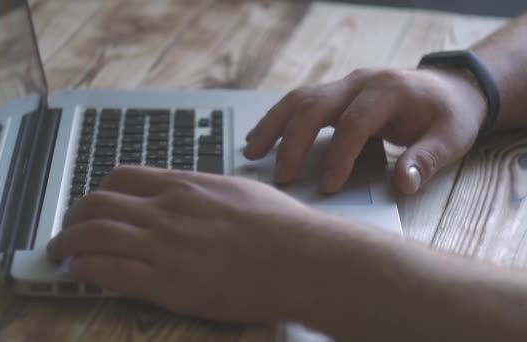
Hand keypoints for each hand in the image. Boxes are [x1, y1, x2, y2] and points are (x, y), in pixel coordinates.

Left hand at [47, 166, 331, 322]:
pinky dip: (85, 269)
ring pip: (94, 235)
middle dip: (75, 216)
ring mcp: (162, 244)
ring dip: (69, 243)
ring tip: (60, 252)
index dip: (101, 191)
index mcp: (185, 186)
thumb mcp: (239, 192)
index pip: (124, 178)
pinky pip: (108, 270)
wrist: (298, 258)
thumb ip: (207, 193)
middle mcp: (165, 209)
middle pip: (99, 204)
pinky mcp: (164, 281)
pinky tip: (77, 272)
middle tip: (68, 229)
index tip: (95, 204)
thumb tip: (195, 197)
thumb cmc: (281, 225)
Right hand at [244, 68, 486, 193]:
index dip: (339, 156)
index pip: (355, 123)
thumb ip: (425, 160)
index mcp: (389, 92)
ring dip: (272, 125)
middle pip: (315, 105)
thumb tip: (401, 185)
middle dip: (293, 142)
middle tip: (281, 177)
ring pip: (298, 98)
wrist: (450, 87)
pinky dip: (277, 119)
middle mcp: (361, 82)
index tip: (328, 187)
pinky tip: (259, 136)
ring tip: (251, 152)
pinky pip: (299, 101)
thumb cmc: (448, 115)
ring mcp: (345, 84)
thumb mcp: (450, 139)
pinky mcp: (335, 92)